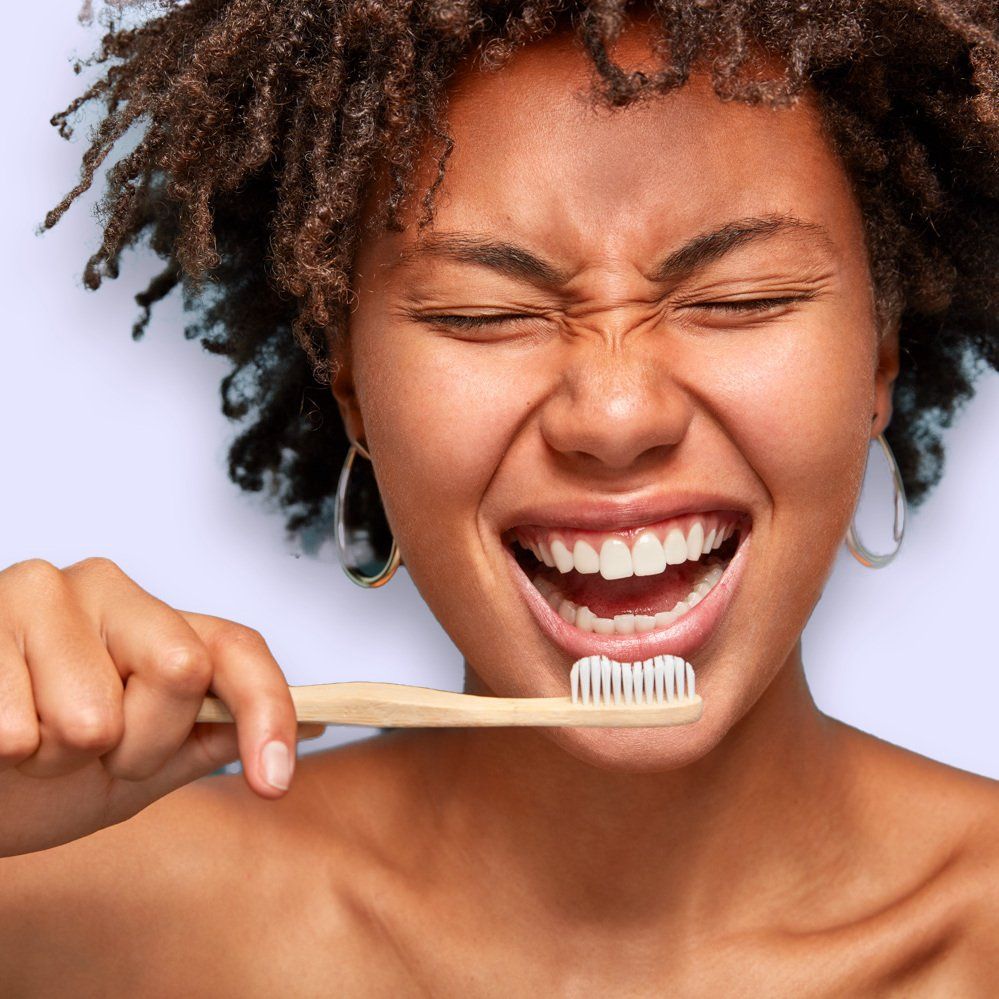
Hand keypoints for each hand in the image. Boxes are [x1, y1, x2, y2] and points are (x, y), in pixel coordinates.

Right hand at [0, 556, 323, 857]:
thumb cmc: (44, 774)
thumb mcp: (141, 766)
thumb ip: (215, 736)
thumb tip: (315, 720)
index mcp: (155, 618)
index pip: (236, 649)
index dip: (268, 713)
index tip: (274, 781)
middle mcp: (105, 586)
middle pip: (180, 670)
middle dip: (142, 744)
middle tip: (95, 751)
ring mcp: (38, 592)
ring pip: (96, 712)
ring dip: (64, 758)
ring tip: (35, 744)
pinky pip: (21, 727)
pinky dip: (10, 755)